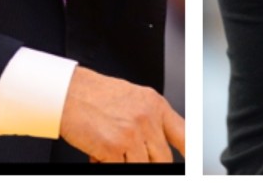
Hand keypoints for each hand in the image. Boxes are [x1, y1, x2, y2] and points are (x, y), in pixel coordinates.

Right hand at [59, 65, 184, 162]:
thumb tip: (159, 142)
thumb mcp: (134, 98)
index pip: (184, 135)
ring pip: (144, 167)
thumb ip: (150, 119)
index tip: (192, 163)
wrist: (70, 92)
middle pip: (163, 158)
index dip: (190, 153)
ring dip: (127, 163)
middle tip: (132, 154)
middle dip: (149, 162)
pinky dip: (108, 165)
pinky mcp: (115, 148)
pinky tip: (99, 154)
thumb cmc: (97, 94)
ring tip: (112, 151)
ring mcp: (133, 134)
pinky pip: (120, 170)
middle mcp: (147, 118)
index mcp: (155, 104)